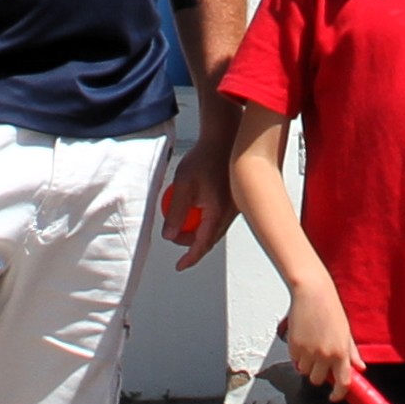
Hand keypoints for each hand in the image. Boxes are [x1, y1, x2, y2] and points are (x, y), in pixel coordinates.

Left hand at [158, 105, 239, 267]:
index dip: (190, 258)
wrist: (225, 138)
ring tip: (182, 221)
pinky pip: (220, 217)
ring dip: (199, 231)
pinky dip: (207, 219)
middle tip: (174, 237)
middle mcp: (230, 212)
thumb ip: (175, 212)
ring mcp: (235, 206)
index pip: (203, 244)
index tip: (180, 265)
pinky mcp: (235, 199)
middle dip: (192, 244)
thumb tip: (169, 234)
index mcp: (218, 212)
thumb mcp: (182, 185)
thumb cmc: (206, 156)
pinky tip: (196, 208)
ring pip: (216, 229)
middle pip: (210, 239)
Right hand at [284, 289, 361, 403]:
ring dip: (307, 364)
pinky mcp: (294, 346)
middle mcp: (325, 355)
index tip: (334, 396)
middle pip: (318, 380)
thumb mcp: (346, 332)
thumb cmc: (331, 310)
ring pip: (304, 371)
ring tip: (311, 346)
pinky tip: (303, 339)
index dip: (338, 394)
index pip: (343, 383)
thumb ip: (352, 353)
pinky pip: (294, 360)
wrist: (313, 294)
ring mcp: (308, 352)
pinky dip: (297, 355)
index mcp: (341, 352)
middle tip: (321, 361)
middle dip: (319, 374)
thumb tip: (360, 368)